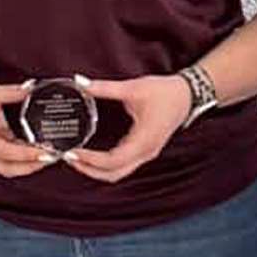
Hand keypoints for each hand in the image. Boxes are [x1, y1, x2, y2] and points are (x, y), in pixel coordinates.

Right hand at [0, 76, 54, 178]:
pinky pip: (7, 158)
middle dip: (30, 166)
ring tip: (49, 154)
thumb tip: (30, 91)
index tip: (44, 152)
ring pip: (8, 166)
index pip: (4, 152)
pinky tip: (36, 148)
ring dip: (27, 164)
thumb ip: (8, 93)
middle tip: (52, 158)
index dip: (25, 154)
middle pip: (7, 168)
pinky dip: (22, 156)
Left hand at [60, 73, 189, 182]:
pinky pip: (123, 166)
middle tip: (69, 158)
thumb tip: (80, 82)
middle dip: (89, 170)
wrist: (188, 95)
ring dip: (96, 170)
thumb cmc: (164, 92)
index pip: (113, 160)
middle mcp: (145, 152)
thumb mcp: (133, 88)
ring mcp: (146, 154)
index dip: (91, 160)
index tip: (74, 152)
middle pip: (113, 174)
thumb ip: (105, 87)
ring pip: (118, 173)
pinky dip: (106, 166)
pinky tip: (93, 155)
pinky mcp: (145, 151)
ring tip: (77, 158)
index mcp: (143, 140)